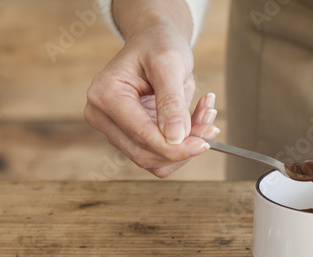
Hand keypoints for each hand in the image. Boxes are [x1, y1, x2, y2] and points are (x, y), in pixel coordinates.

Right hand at [84, 25, 217, 177]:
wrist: (153, 41)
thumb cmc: (158, 44)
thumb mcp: (169, 63)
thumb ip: (171, 100)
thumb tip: (176, 137)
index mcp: (105, 95)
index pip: (141, 135)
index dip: (174, 146)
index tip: (204, 143)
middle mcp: (102, 116)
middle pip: (145, 154)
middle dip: (182, 147)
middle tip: (211, 126)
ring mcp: (113, 130)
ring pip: (153, 160)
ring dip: (185, 147)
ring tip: (205, 116)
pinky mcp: (129, 137)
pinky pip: (158, 156)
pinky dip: (181, 146)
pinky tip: (195, 121)